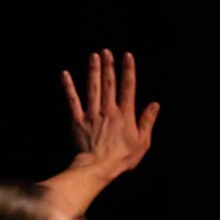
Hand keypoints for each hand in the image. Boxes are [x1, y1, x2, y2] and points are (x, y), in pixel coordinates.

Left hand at [61, 49, 159, 175]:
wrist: (97, 167)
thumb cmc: (122, 158)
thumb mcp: (142, 142)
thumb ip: (147, 121)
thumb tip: (154, 104)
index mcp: (125, 114)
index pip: (128, 87)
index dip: (128, 70)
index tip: (127, 56)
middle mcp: (108, 110)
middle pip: (109, 83)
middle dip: (108, 66)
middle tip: (107, 51)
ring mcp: (92, 114)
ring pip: (92, 88)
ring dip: (93, 70)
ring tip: (94, 56)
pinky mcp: (77, 120)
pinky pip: (72, 100)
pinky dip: (68, 87)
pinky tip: (65, 74)